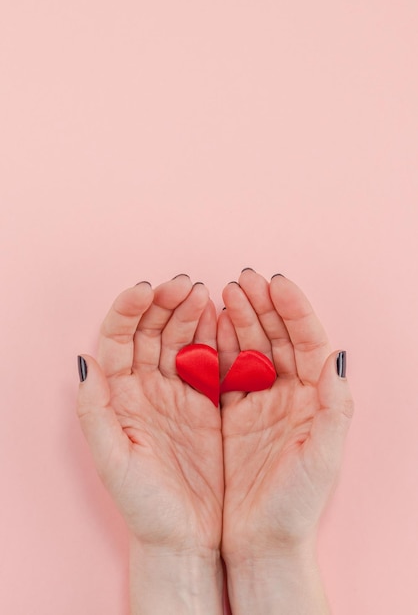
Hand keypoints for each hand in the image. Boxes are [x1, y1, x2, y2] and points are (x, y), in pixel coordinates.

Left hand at [76, 276, 222, 554]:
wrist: (185, 537)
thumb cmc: (145, 505)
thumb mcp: (114, 461)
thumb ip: (95, 411)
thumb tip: (84, 360)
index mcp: (119, 398)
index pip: (118, 340)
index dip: (129, 310)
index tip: (148, 289)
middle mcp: (144, 389)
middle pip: (150, 332)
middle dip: (165, 303)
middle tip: (186, 284)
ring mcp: (175, 394)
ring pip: (179, 340)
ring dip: (189, 314)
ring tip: (204, 294)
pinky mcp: (204, 403)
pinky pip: (207, 361)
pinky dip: (213, 338)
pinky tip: (222, 320)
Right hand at [218, 270, 353, 611]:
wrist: (260, 540)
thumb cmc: (295, 504)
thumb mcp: (321, 458)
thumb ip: (335, 408)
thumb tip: (338, 355)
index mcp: (315, 400)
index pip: (308, 341)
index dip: (294, 309)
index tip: (275, 282)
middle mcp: (290, 394)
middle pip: (278, 337)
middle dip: (263, 305)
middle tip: (244, 278)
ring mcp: (261, 401)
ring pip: (251, 347)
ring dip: (240, 318)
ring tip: (225, 292)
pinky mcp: (235, 413)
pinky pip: (227, 370)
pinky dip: (219, 345)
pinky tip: (209, 326)